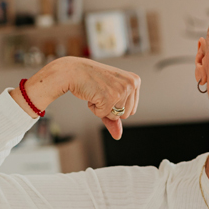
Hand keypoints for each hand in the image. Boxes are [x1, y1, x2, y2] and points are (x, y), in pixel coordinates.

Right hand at [10, 57, 140, 139]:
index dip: (116, 106)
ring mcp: (121, 91)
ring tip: (97, 93)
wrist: (73, 71)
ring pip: (115, 117)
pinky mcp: (109, 98)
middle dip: (110, 108)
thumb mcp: (109, 95)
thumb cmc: (92, 81)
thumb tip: (118, 136)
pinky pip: (103, 115)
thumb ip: (116, 116)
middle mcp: (131, 84)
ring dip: (102, 109)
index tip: (108, 91)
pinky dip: (94, 109)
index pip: (132, 110)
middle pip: (126, 115)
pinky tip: (92, 95)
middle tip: (101, 92)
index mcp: (135, 81)